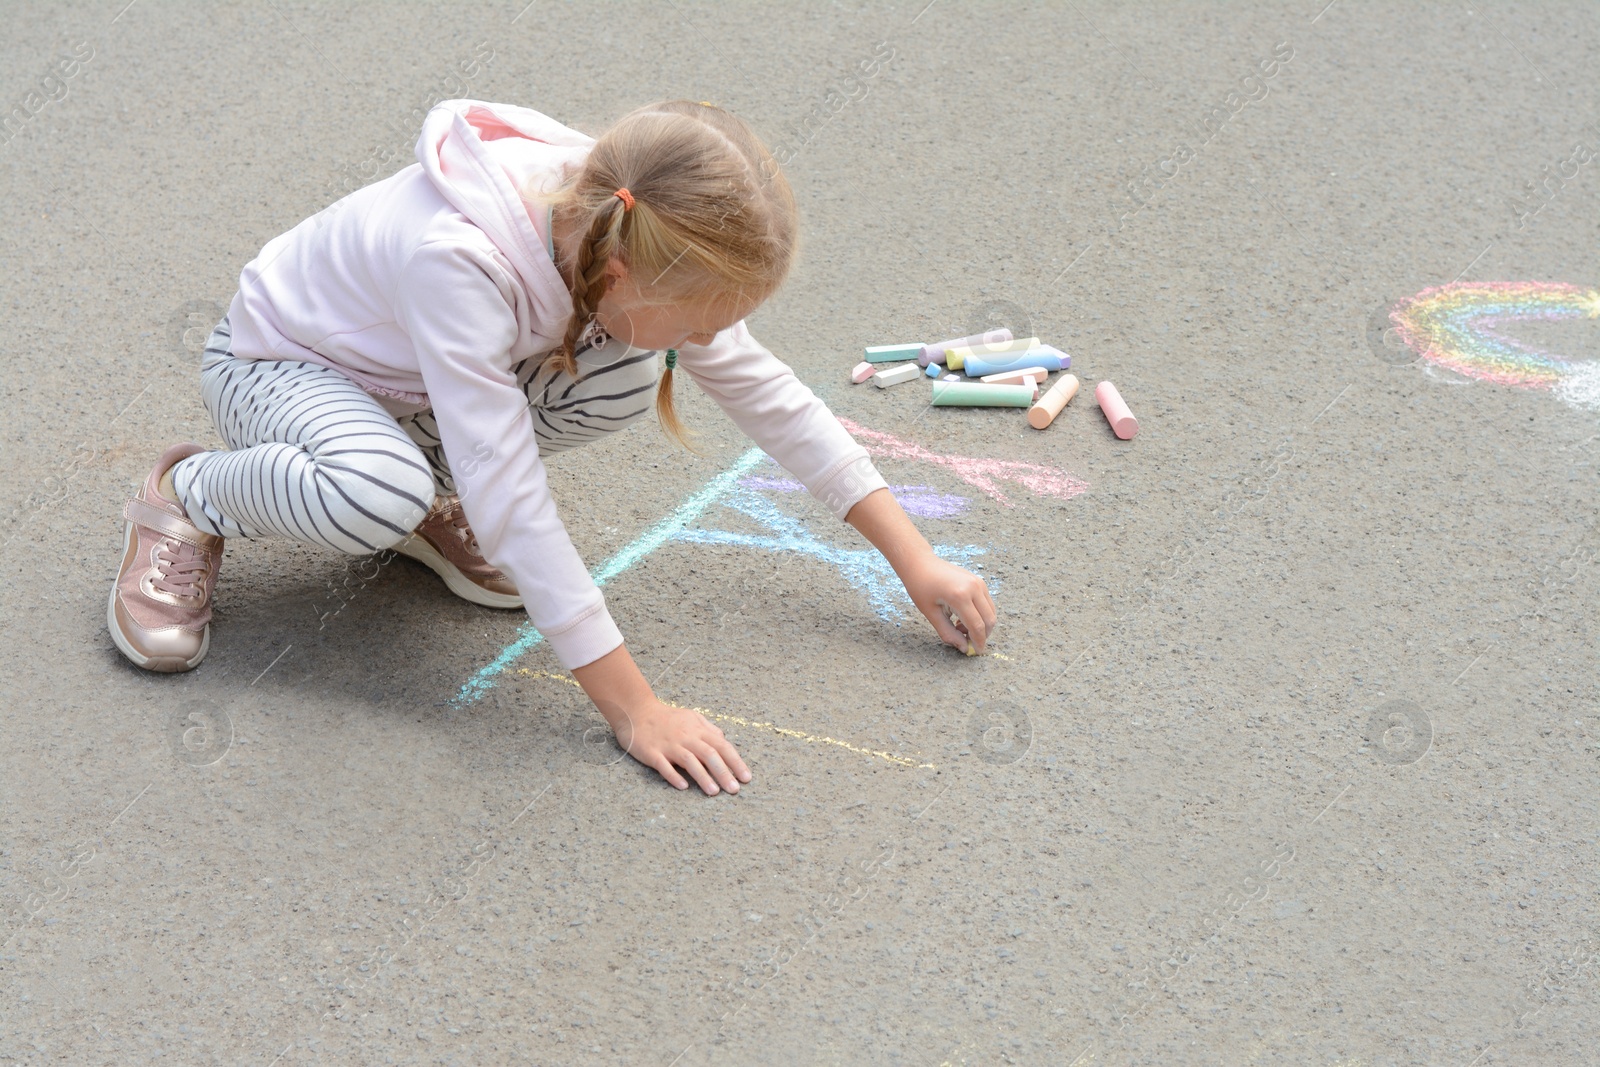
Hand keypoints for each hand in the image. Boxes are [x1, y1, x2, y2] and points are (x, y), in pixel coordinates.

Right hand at [607, 699, 751, 795]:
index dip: (735, 761)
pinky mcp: (652, 752)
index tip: (746, 777)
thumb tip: (722, 739)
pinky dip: (674, 775)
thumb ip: (707, 728)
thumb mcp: (690, 716)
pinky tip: (683, 786)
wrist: (636, 711)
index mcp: (697, 729)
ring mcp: (669, 745)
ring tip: (714, 792)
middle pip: (709, 754)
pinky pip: (664, 765)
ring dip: (703, 776)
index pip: (721, 745)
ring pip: (689, 760)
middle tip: (734, 789)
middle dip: (723, 772)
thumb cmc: (666, 718)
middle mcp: (685, 737)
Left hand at [899, 552, 997, 654]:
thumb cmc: (921, 587)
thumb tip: (964, 648)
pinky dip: (980, 614)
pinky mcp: (979, 581)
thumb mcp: (931, 613)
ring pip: (991, 612)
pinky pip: (987, 603)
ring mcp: (978, 582)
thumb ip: (948, 633)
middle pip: (989, 620)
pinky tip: (962, 616)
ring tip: (959, 626)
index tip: (976, 652)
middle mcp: (973, 588)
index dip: (978, 642)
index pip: (977, 626)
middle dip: (982, 635)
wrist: (920, 564)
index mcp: (960, 596)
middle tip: (965, 640)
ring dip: (981, 625)